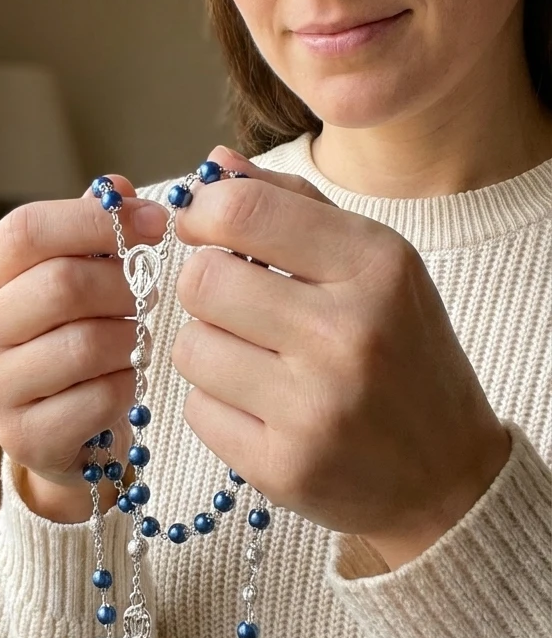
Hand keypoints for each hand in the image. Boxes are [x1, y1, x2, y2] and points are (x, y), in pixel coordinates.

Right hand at [0, 176, 166, 519]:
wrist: (64, 430)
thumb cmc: (72, 334)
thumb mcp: (76, 274)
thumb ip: (93, 229)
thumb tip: (118, 189)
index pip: (25, 230)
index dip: (95, 220)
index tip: (153, 221)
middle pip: (60, 285)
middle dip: (122, 286)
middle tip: (145, 295)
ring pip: (86, 344)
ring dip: (129, 339)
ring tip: (132, 339)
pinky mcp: (22, 438)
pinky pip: (100, 396)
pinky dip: (128, 385)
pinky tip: (122, 380)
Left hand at [170, 145, 510, 568]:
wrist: (446, 472)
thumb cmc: (401, 351)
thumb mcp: (371, 263)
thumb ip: (291, 203)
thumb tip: (213, 166)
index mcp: (375, 266)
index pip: (244, 211)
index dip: (203, 214)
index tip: (204, 229)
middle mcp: (347, 334)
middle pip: (202, 281)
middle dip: (207, 287)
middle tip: (237, 304)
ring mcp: (314, 407)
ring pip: (190, 348)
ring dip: (209, 349)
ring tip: (257, 361)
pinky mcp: (284, 466)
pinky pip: (197, 410)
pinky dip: (217, 405)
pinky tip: (262, 409)